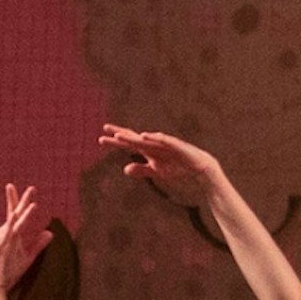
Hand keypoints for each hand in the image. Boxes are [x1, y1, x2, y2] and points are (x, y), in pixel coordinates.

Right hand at [0, 184, 49, 298]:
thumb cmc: (7, 270)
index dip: (24, 203)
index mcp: (12, 235)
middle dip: (23, 201)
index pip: (18, 215)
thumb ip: (38, 244)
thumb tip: (50, 232)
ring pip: (13, 226)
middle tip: (33, 188)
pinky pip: (4, 239)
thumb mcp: (27, 256)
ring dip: (23, 215)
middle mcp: (6, 235)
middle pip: (16, 215)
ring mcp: (1, 242)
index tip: (32, 190)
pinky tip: (14, 220)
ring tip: (33, 205)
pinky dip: (9, 230)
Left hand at [98, 125, 225, 206]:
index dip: (116, 141)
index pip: (129, 144)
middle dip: (120, 135)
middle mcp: (154, 144)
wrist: (199, 167)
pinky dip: (154, 138)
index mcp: (149, 150)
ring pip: (146, 139)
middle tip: (105, 128)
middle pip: (134, 139)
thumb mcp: (156, 171)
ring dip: (133, 137)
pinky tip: (145, 136)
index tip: (101, 139)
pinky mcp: (176, 146)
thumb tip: (124, 169)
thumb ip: (141, 169)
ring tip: (119, 135)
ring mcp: (165, 144)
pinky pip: (164, 141)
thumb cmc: (178, 167)